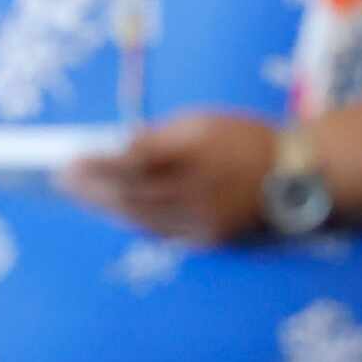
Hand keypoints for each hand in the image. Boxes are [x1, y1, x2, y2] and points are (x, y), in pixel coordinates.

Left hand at [59, 112, 276, 243]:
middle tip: (61, 181)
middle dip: (91, 188)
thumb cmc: (244, 138)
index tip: (70, 161)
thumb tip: (120, 147)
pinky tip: (114, 212)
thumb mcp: (202, 122)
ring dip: (105, 207)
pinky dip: (133, 222)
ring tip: (79, 196)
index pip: (132, 162)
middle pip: (130, 194)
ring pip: (141, 218)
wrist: (299, 174)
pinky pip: (161, 233)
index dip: (97, 165)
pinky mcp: (210, 239)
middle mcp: (197, 190)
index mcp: (194, 154)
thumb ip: (158, 137)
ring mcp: (204, 220)